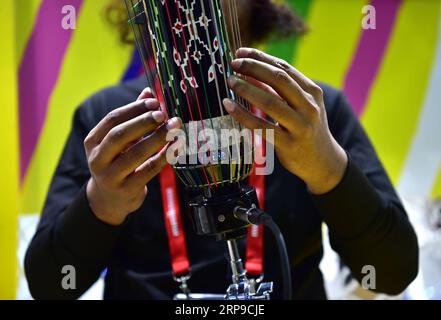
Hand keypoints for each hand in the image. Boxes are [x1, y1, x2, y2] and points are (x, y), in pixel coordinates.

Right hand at [85, 88, 181, 224]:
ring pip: (135, 154)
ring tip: (175, 128)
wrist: (109, 200)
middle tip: (164, 114)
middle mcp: (97, 158)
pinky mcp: (126, 190)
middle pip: (119, 135)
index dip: (134, 109)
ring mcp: (110, 176)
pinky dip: (164, 157)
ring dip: (158, 139)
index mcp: (93, 141)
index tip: (155, 101)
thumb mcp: (118, 141)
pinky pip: (148, 170)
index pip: (112, 120)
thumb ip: (131, 117)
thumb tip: (149, 91)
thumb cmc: (117, 162)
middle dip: (143, 122)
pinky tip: (176, 147)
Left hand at [223, 48, 347, 194]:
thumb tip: (250, 72)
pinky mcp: (289, 144)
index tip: (241, 52)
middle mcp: (309, 106)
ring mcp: (300, 126)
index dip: (261, 57)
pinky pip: (262, 126)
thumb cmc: (306, 129)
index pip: (285, 67)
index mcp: (313, 92)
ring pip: (270, 102)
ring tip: (230, 81)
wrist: (322, 162)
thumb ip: (280, 90)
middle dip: (254, 68)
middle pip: (279, 79)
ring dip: (247, 89)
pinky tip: (229, 106)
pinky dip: (243, 115)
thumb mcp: (301, 106)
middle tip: (234, 63)